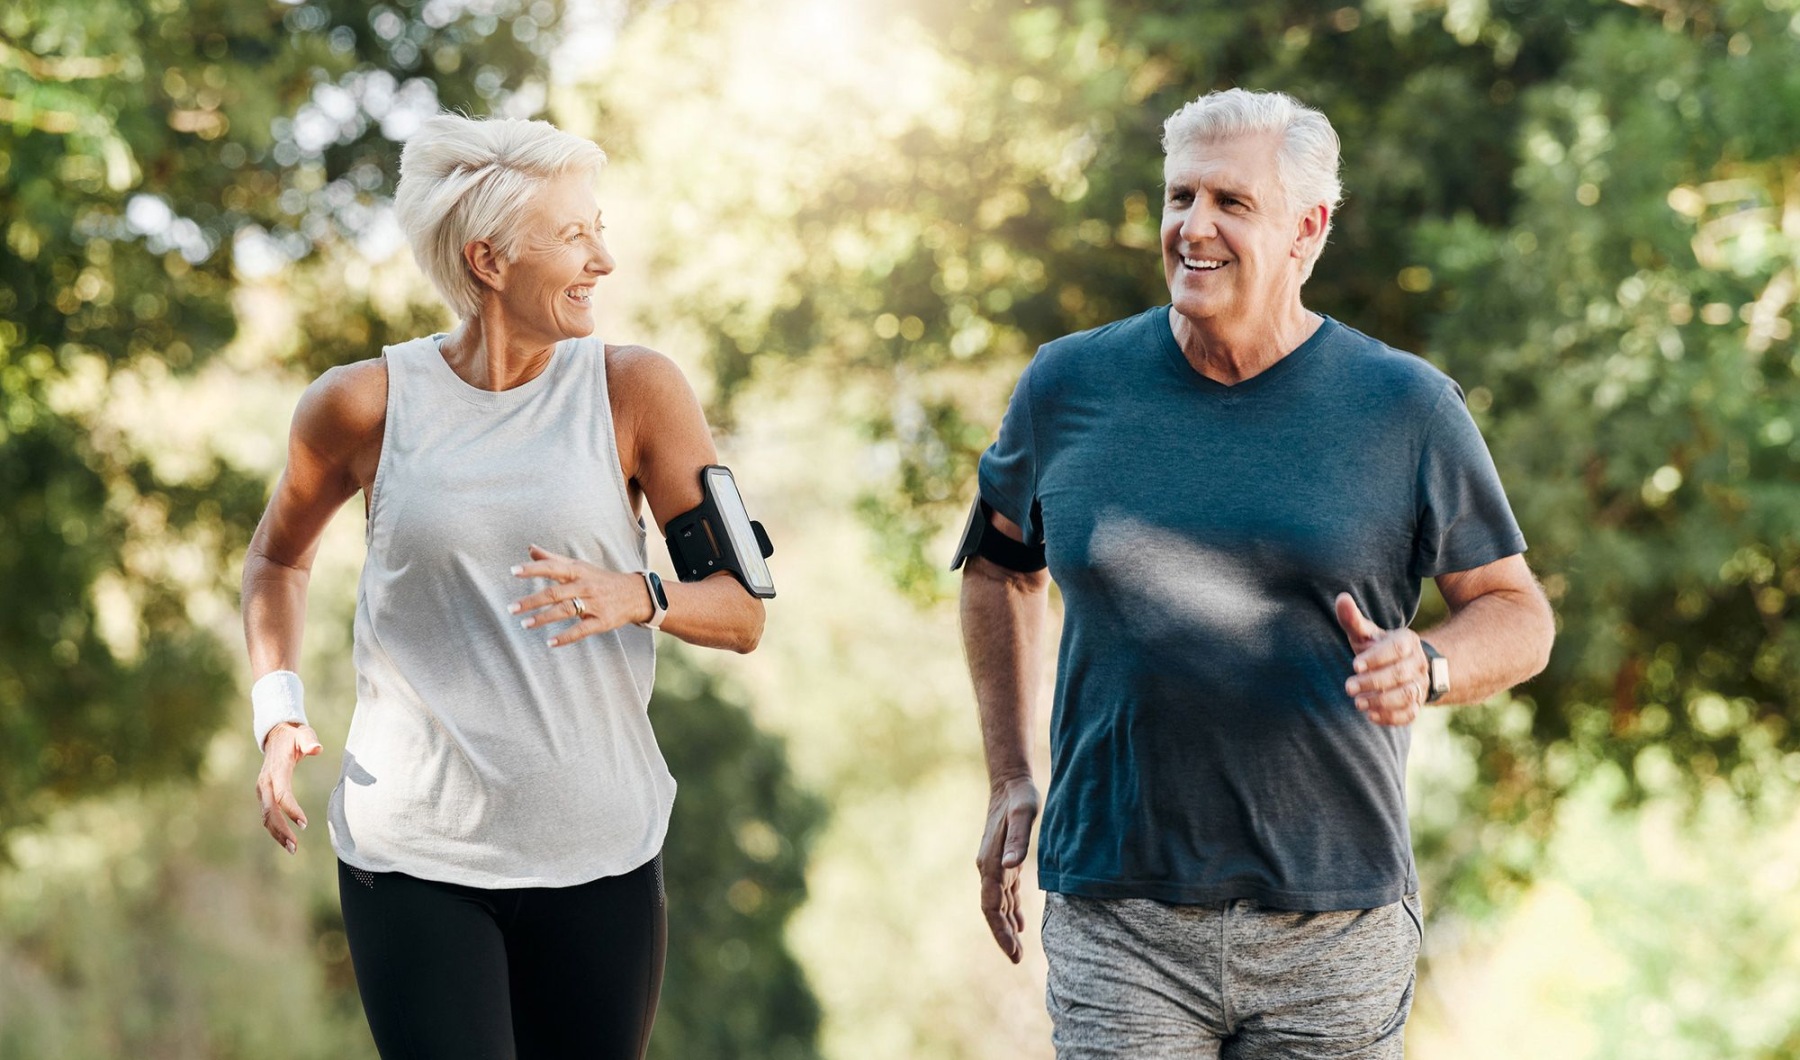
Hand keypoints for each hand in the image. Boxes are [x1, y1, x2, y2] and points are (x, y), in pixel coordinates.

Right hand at [256, 722, 321, 854]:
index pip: (281, 794)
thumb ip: (309, 741)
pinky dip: (275, 828)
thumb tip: (316, 749)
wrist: (276, 734)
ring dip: (277, 833)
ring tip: (292, 848)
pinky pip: (267, 815)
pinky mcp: (264, 794)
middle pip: (269, 811)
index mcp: (276, 770)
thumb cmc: (294, 736)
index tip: (304, 824)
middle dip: (281, 830)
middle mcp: (265, 782)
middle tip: (295, 846)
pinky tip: (286, 840)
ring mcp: (262, 789)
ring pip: (266, 816)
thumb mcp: (303, 734)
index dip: (291, 809)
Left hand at [510, 545, 649, 645]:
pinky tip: (550, 643)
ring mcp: (594, 604)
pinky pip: (581, 630)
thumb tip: (530, 548)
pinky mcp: (602, 621)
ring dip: (543, 618)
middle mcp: (584, 586)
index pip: (552, 567)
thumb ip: (553, 559)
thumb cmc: (600, 579)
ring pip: (565, 610)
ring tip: (524, 624)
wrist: (635, 594)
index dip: (532, 569)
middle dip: (531, 601)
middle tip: (511, 608)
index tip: (513, 571)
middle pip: (554, 592)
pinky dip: (565, 637)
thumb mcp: (579, 566)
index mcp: (577, 571)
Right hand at [976, 776, 1039, 963]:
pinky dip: (1010, 909)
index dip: (1000, 930)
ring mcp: (994, 864)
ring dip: (1007, 926)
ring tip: (1019, 949)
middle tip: (1017, 958)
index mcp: (991, 863)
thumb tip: (1011, 866)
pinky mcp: (1003, 860)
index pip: (991, 906)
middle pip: (992, 910)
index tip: (1013, 951)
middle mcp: (989, 867)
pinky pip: (1004, 892)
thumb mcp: (1023, 815)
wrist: (1009, 782)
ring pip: (998, 903)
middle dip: (1003, 935)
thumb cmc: (1019, 798)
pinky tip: (1019, 922)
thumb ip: (1017, 840)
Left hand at [1335, 593, 1427, 725]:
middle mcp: (1417, 663)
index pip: (1396, 649)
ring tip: (1358, 703)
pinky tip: (1371, 716)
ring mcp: (1420, 685)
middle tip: (1348, 687)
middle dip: (1374, 682)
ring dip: (1382, 701)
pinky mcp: (1416, 704)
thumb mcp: (1367, 633)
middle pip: (1401, 674)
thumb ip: (1353, 619)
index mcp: (1407, 641)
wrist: (1402, 666)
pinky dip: (1391, 717)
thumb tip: (1341, 598)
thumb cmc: (1377, 647)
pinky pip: (1410, 714)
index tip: (1354, 665)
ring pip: (1408, 695)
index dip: (1376, 658)